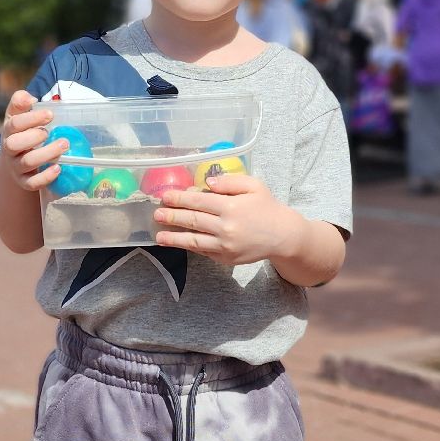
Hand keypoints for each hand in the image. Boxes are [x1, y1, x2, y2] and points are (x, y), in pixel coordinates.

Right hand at [0, 90, 65, 193]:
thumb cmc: (20, 135)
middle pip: (14, 144)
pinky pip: (32, 183)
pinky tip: (58, 168)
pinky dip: (45, 176)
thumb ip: (20, 103)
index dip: (31, 119)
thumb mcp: (17, 118)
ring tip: (64, 144)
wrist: (13, 166)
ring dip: (46, 154)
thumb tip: (29, 97)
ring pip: (27, 162)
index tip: (50, 114)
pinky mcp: (24, 182)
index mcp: (9, 131)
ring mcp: (16, 167)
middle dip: (34, 137)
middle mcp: (10, 150)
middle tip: (50, 131)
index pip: (14, 124)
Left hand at [153, 173, 304, 265]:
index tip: (165, 196)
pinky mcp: (226, 258)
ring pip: (194, 241)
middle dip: (172, 216)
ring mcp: (225, 246)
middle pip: (193, 220)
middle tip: (156, 214)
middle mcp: (226, 227)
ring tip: (159, 236)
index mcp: (231, 206)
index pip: (199, 201)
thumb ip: (230, 182)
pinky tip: (178, 242)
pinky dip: (189, 247)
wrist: (283, 236)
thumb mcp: (254, 186)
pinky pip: (203, 251)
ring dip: (174, 238)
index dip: (180, 198)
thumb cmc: (267, 207)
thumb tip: (206, 183)